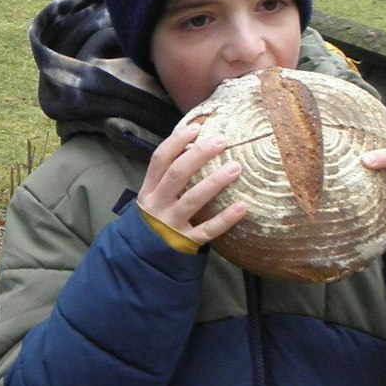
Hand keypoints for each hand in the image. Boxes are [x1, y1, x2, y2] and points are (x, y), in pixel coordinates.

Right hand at [137, 121, 246, 246]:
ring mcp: (171, 224)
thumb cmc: (158, 217)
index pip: (160, 159)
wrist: (143, 257)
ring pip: (192, 200)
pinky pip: (207, 230)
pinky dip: (225, 219)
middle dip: (199, 155)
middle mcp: (157, 204)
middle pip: (177, 174)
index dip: (177, 141)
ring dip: (215, 182)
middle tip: (222, 140)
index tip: (197, 128)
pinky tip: (242, 206)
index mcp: (149, 188)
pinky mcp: (185, 242)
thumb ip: (169, 176)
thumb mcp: (154, 195)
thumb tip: (196, 144)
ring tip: (236, 168)